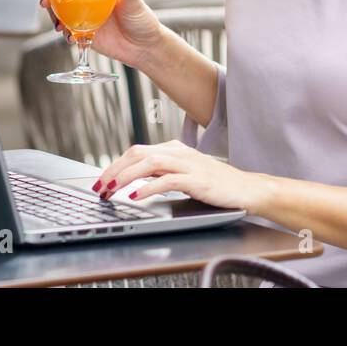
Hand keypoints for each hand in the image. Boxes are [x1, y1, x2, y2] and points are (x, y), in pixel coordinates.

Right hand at [39, 0, 165, 70]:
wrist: (143, 48)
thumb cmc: (142, 21)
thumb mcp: (135, 2)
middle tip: (45, 0)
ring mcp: (82, 14)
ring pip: (57, 8)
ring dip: (51, 13)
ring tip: (57, 23)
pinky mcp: (81, 31)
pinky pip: (65, 29)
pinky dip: (62, 31)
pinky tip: (68, 35)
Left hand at [91, 139, 268, 213]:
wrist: (246, 188)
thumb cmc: (216, 183)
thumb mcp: (184, 173)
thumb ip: (162, 171)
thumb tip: (134, 178)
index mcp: (174, 149)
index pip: (137, 151)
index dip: (116, 164)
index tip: (102, 180)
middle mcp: (179, 152)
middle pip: (138, 153)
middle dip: (115, 169)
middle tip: (100, 186)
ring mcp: (189, 164)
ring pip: (150, 163)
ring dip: (127, 177)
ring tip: (113, 189)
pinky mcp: (197, 179)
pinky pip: (168, 180)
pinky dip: (149, 188)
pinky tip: (137, 197)